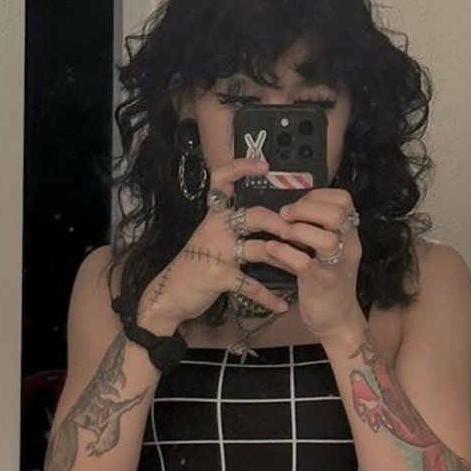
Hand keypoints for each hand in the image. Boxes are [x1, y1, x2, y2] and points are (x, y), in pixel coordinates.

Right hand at [136, 158, 290, 329]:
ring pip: (258, 248)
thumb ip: (231, 226)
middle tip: (297, 230)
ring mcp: (217, 253)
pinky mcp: (219, 277)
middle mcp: (215, 229)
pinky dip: (267, 297)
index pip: (222, 180)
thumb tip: (264, 218)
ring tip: (302, 264)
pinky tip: (281, 305)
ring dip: (283, 257)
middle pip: (252, 215)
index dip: (242, 168)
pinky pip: (250, 285)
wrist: (169, 294)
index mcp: (214, 216)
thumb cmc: (194, 265)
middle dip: (278, 222)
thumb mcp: (208, 238)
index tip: (264, 165)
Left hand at [261, 189, 363, 340]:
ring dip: (297, 229)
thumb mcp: (329, 253)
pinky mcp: (320, 283)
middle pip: (337, 212)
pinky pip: (302, 262)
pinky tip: (271, 249)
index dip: (317, 196)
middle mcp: (348, 246)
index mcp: (350, 235)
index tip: (298, 206)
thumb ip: (315, 231)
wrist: (337, 321)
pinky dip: (283, 252)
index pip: (343, 200)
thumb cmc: (328, 284)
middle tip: (286, 215)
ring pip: (325, 237)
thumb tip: (289, 210)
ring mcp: (335, 265)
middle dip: (306, 207)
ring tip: (282, 232)